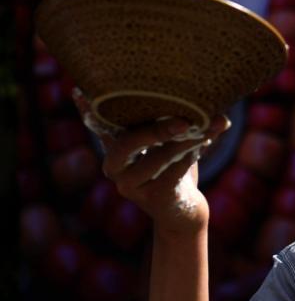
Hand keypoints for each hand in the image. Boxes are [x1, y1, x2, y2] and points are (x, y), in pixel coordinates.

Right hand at [73, 89, 230, 235]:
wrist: (181, 211)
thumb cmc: (173, 167)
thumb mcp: (168, 142)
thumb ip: (172, 121)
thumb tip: (205, 98)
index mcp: (115, 148)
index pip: (98, 126)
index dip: (88, 110)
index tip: (79, 90)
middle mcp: (115, 167)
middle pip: (126, 144)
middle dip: (156, 129)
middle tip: (183, 121)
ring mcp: (130, 185)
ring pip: (158, 157)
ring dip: (186, 140)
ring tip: (209, 125)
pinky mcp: (152, 198)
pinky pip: (174, 172)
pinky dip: (192, 155)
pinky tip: (206, 142)